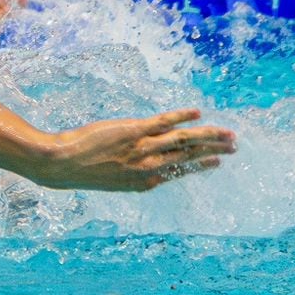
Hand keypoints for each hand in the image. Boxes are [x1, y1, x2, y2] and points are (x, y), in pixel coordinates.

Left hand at [33, 109, 235, 190]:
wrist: (61, 164)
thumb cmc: (81, 172)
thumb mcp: (112, 181)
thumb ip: (132, 175)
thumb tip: (148, 172)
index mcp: (145, 182)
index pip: (181, 171)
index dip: (201, 166)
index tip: (217, 162)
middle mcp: (149, 167)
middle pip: (188, 157)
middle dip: (213, 151)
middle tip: (234, 146)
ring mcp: (142, 148)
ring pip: (183, 141)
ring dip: (208, 136)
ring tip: (227, 133)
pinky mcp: (133, 131)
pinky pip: (164, 122)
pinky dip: (181, 117)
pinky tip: (196, 112)